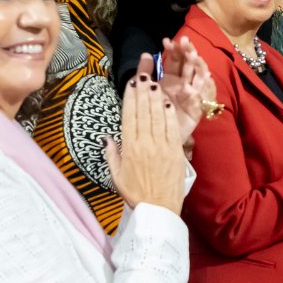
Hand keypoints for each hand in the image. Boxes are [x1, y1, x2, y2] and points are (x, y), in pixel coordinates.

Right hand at [104, 76, 185, 214]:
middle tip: (143, 73)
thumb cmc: (136, 194)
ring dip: (156, 97)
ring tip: (154, 81)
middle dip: (143, 90)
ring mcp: (162, 146)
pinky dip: (169, 113)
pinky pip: (172, 127)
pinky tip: (167, 101)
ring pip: (158, 116)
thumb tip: (107, 137)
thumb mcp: (116, 175)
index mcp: (129, 148)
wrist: (158, 210)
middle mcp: (145, 143)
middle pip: (144, 111)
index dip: (130, 97)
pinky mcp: (176, 151)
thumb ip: (111, 154)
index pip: (129, 116)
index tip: (131, 83)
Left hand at [142, 38, 214, 145]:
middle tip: (184, 41)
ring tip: (193, 55)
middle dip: (188, 52)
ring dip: (198, 64)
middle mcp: (183, 84)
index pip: (175, 60)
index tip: (167, 41)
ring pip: (198, 76)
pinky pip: (204, 95)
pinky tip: (204, 76)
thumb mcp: (143, 89)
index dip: (173, 50)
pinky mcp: (198, 108)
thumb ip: (144, 72)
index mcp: (170, 79)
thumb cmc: (148, 113)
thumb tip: (145, 54)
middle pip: (189, 64)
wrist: (154, 138)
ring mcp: (192, 95)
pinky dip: (205, 86)